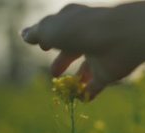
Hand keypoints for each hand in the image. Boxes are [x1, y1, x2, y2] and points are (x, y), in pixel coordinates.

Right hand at [22, 4, 143, 99]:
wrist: (120, 38)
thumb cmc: (81, 30)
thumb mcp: (51, 30)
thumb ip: (37, 34)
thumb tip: (24, 35)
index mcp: (73, 20)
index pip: (60, 27)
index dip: (50, 37)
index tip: (42, 47)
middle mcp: (87, 36)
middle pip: (73, 50)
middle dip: (63, 61)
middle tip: (54, 74)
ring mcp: (99, 55)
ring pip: (87, 69)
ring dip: (78, 78)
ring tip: (67, 89)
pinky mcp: (108, 73)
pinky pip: (97, 85)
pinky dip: (89, 92)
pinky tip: (81, 100)